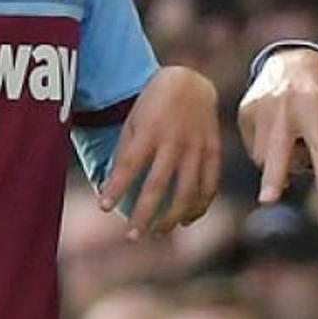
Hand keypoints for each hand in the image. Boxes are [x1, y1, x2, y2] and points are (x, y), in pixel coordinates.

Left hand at [98, 66, 219, 239]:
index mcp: (149, 131)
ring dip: (172, 217)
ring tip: (158, 232)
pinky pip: (209, 185)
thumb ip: (126, 151)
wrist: (191, 82)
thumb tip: (111, 188)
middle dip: (144, 214)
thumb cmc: (154, 105)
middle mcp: (174, 141)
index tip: (103, 207)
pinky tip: (187, 219)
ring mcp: (197, 147)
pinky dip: (200, 206)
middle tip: (132, 236)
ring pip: (187, 192)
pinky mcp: (214, 151)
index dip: (116, 187)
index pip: (129, 165)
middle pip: (158, 186)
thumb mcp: (134, 120)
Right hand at [237, 48, 317, 202]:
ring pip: (264, 157)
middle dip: (274, 177)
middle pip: (279, 150)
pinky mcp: (245, 111)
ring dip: (279, 164)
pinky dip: (267, 151)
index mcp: (315, 106)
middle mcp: (285, 107)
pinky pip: (253, 147)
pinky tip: (278, 135)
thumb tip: (296, 171)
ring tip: (293, 145)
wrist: (294, 63)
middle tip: (269, 200)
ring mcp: (261, 108)